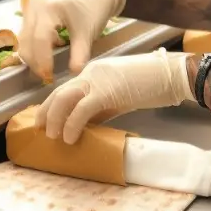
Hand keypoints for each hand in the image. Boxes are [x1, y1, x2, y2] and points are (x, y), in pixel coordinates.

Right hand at [18, 0, 125, 80]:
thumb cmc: (93, 8)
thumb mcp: (88, 32)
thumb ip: (80, 54)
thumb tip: (73, 74)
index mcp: (49, 7)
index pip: (40, 40)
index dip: (42, 62)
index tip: (49, 77)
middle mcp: (35, 4)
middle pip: (26, 40)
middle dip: (34, 61)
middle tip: (46, 77)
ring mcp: (31, 4)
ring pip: (23, 37)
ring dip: (32, 54)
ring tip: (46, 67)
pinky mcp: (30, 8)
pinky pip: (26, 30)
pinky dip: (34, 44)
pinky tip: (46, 52)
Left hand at [35, 49, 193, 143]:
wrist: (170, 75)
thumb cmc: (149, 85)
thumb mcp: (119, 95)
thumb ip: (101, 107)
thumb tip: (85, 126)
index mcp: (94, 72)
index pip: (65, 88)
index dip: (51, 106)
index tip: (45, 121)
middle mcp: (91, 73)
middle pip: (59, 92)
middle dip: (46, 113)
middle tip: (41, 131)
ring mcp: (98, 80)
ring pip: (64, 98)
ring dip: (55, 119)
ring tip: (54, 137)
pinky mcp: (107, 91)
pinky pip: (81, 109)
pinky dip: (72, 124)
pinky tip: (71, 137)